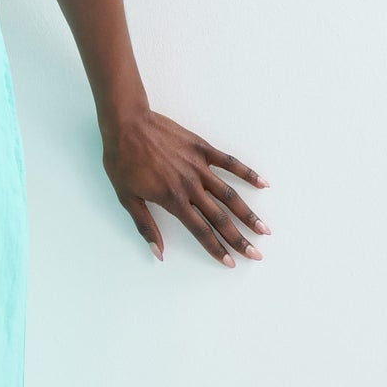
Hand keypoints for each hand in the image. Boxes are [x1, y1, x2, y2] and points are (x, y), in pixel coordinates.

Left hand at [100, 108, 269, 266]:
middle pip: (220, 218)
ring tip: (264, 229)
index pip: (200, 231)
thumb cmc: (122, 161)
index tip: (230, 262)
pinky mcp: (202, 149)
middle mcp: (190, 186)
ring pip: (229, 195)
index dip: (216, 249)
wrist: (126, 125)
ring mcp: (199, 166)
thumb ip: (145, 225)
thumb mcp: (126, 197)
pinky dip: (247, 173)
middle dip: (239, 239)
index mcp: (172, 199)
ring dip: (248, 214)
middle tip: (256, 254)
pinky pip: (230, 163)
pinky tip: (263, 184)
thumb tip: (158, 252)